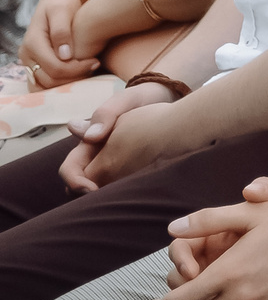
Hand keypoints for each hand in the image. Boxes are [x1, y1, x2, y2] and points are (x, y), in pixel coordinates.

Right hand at [19, 0, 96, 85]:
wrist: (57, 0)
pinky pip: (44, 83)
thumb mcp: (62, 10)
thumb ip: (62, 31)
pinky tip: (78, 72)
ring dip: (68, 82)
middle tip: (94, 65)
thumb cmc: (62, 2)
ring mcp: (29, 62)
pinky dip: (61, 82)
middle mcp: (26, 55)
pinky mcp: (34, 64)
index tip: (96, 61)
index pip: (55, 67)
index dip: (77, 69)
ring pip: (46, 85)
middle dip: (75, 76)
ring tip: (87, 70)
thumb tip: (64, 56)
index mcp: (32, 43)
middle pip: (50, 79)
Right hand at [61, 83, 176, 191]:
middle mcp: (96, 157)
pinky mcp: (130, 171)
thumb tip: (88, 136)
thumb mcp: (124, 101)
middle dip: (89, 198)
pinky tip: (139, 196)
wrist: (165, 98)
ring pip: (100, 191)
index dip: (76, 182)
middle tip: (112, 201)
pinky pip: (120, 188)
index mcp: (88, 143)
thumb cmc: (141, 98)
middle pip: (81, 187)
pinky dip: (124, 194)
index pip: (70, 169)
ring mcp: (113, 165)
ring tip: (125, 201)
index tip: (92, 189)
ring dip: (106, 199)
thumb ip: (106, 115)